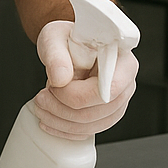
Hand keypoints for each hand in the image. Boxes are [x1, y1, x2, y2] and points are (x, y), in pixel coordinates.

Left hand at [31, 19, 137, 139]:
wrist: (69, 45)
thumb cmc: (67, 38)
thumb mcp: (56, 37)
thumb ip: (56, 55)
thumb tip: (60, 79)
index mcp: (123, 61)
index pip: (109, 89)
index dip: (78, 94)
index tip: (53, 85)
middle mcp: (126, 83)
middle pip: (100, 111)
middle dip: (64, 109)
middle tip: (41, 98)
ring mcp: (118, 102)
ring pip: (94, 124)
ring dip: (62, 122)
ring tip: (42, 107)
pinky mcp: (106, 114)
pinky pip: (90, 130)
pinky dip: (66, 130)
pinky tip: (49, 122)